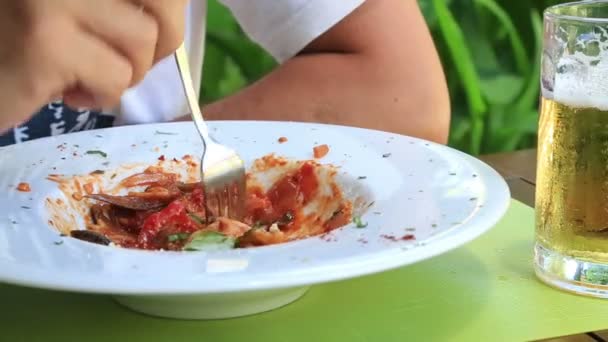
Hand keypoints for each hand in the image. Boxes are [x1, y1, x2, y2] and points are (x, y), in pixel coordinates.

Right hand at [0, 0, 187, 130]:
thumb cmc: (20, 36)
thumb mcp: (75, 5)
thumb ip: (117, 1)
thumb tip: (174, 14)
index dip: (168, 7)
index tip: (155, 28)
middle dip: (162, 40)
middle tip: (130, 58)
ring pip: (142, 42)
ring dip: (124, 72)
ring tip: (85, 74)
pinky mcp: (43, 42)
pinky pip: (115, 78)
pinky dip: (100, 96)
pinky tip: (65, 92)